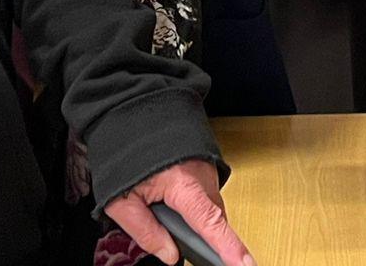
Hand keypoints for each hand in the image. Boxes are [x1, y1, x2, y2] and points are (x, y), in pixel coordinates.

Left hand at [103, 159, 255, 265]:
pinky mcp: (209, 170)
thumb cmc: (127, 151)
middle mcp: (203, 177)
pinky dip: (194, 206)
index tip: (245, 263)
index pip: (209, 223)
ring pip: (210, 211)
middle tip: (161, 217)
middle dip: (196, 234)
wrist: (133, 115)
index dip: (229, 247)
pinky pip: (207, 198)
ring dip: (193, 218)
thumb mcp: (121, 201)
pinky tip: (172, 199)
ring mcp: (209, 172)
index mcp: (182, 183)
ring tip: (160, 202)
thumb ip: (145, 232)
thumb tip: (169, 256)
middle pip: (212, 221)